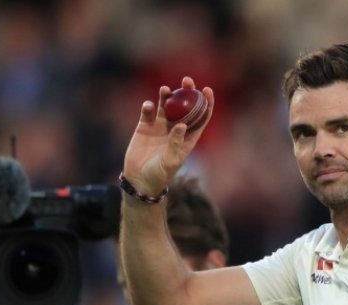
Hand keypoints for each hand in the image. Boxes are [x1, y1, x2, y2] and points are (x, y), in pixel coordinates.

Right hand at [122, 76, 213, 195]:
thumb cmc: (160, 175)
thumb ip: (175, 143)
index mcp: (188, 138)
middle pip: (184, 106)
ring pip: (166, 106)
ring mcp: (160, 127)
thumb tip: (181, 125)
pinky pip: (148, 112)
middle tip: (187, 80)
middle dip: (187, 92)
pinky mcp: (144, 127)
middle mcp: (175, 130)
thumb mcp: (170, 162)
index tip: (207, 89)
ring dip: (166, 95)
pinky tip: (149, 106)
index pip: (201, 117)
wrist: (140, 180)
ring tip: (165, 89)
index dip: (206, 103)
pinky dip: (148, 107)